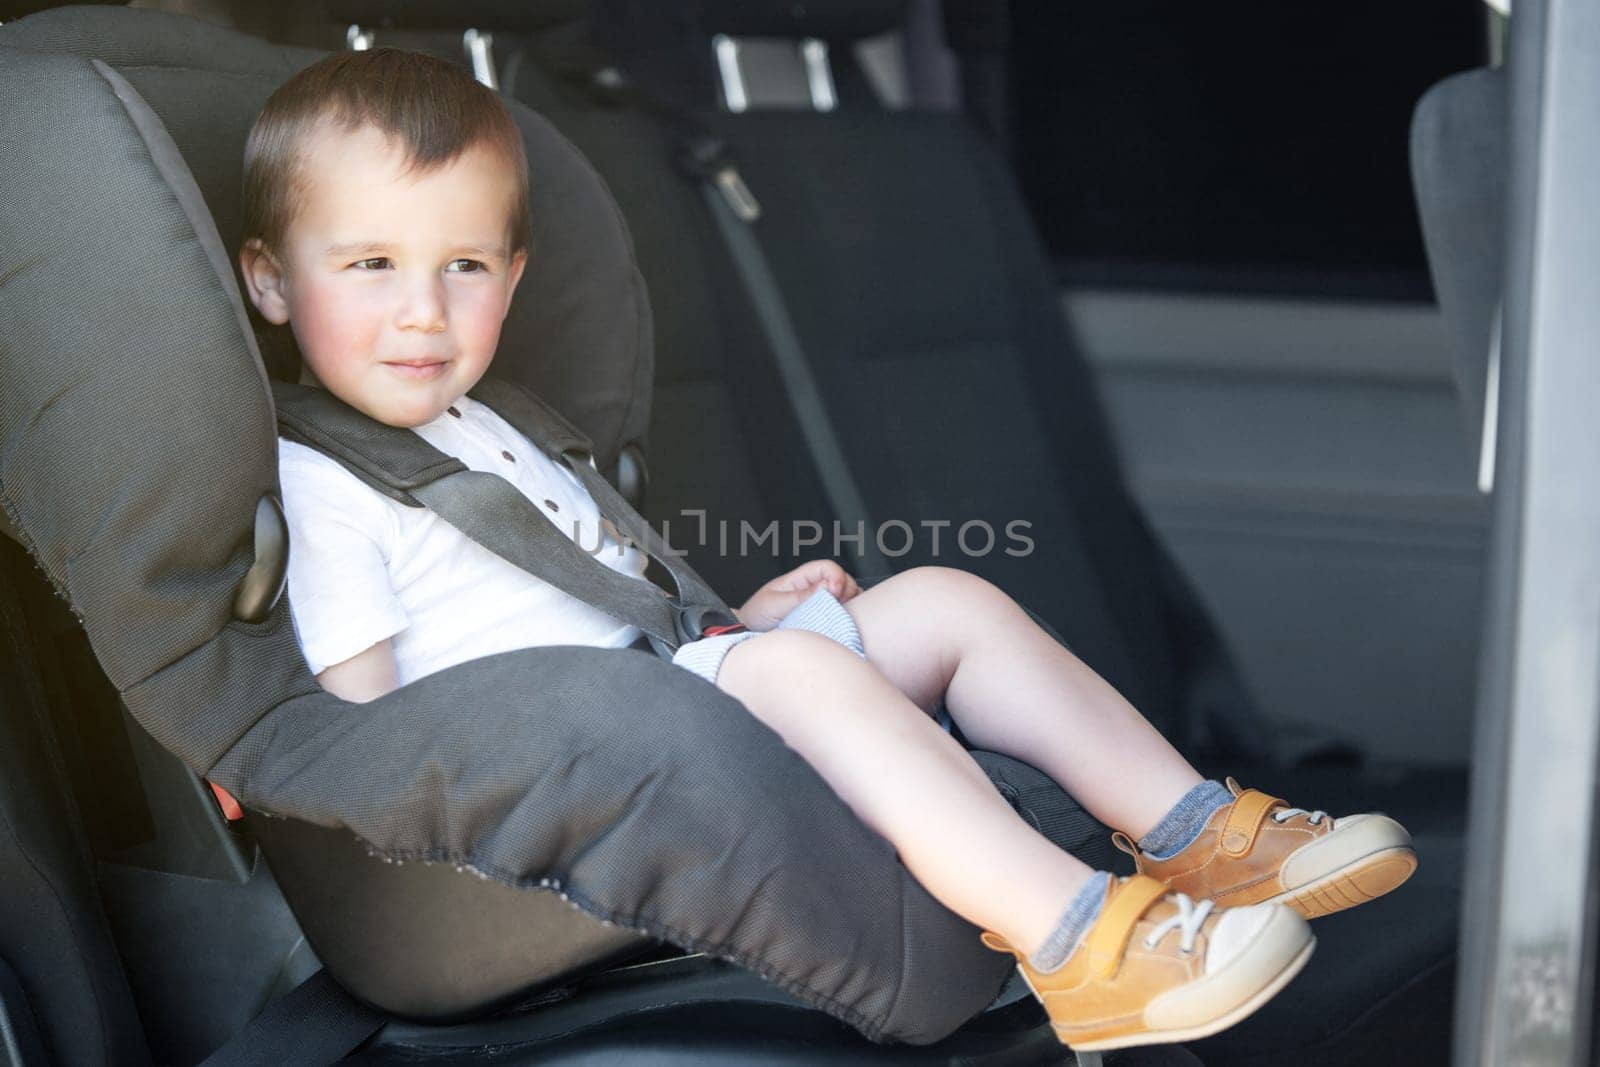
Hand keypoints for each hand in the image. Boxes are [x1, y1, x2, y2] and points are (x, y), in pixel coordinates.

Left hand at [736, 560, 861, 630]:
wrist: (747, 633)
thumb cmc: (757, 615)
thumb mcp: (774, 604)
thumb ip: (800, 596)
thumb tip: (827, 587)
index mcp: (801, 578)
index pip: (829, 568)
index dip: (837, 577)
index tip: (835, 594)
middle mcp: (814, 589)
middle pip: (844, 581)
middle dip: (847, 592)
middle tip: (839, 607)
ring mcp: (820, 605)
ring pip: (847, 598)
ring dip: (850, 605)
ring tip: (840, 617)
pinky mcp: (823, 621)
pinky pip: (843, 616)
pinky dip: (847, 619)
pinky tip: (840, 626)